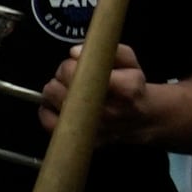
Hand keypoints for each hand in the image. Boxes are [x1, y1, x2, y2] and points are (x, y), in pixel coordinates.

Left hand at [39, 44, 191, 151]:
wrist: (144, 118)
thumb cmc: (133, 86)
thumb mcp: (129, 62)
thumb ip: (107, 50)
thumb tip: (75, 53)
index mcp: (126, 89)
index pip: (82, 72)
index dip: (72, 65)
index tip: (76, 64)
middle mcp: (110, 112)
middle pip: (62, 87)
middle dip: (61, 76)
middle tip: (71, 76)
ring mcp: (97, 129)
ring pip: (53, 101)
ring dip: (53, 91)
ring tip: (66, 90)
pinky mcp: (86, 141)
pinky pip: (50, 125)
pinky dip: (47, 112)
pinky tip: (58, 105)